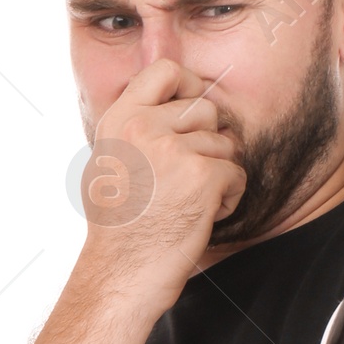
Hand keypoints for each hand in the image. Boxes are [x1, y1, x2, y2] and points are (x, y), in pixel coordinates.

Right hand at [80, 58, 246, 311]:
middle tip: (188, 178)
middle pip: (206, 110)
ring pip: (225, 144)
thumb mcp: (106, 163)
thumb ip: (131, 126)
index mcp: (119, 120)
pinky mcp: (204, 176)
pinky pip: (236, 172)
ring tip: (189, 202)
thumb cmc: (117, 228)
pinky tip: (202, 216)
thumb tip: (157, 96)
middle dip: (209, 143)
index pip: (165, 69)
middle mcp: (145, 127)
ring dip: (219, 174)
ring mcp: (175, 150)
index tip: (192, 112)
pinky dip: (229, 197)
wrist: (122, 273)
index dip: (189, 86)